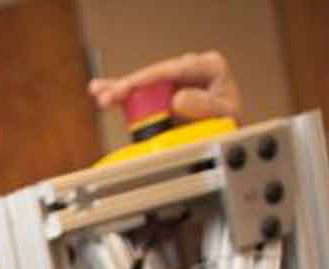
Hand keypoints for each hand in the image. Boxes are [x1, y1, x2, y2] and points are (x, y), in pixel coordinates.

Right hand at [88, 50, 242, 123]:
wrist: (225, 141)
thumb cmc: (229, 126)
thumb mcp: (224, 116)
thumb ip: (204, 106)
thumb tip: (178, 99)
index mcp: (208, 67)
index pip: (174, 69)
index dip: (149, 77)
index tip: (131, 86)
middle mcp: (189, 72)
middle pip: (153, 77)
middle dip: (129, 86)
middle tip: (111, 95)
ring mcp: (173, 85)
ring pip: (142, 85)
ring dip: (118, 90)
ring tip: (100, 94)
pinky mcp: (161, 99)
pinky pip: (138, 96)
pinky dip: (120, 97)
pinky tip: (100, 91)